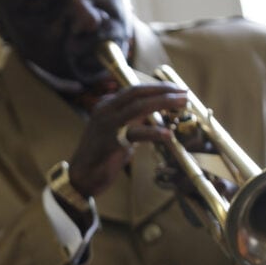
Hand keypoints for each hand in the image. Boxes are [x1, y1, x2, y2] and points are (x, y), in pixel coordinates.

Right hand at [68, 84, 188, 197]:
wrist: (82, 177)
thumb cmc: (101, 155)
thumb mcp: (117, 131)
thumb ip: (132, 121)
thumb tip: (155, 114)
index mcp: (106, 106)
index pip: (134, 90)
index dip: (157, 87)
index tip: (176, 90)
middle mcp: (105, 111)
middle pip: (138, 93)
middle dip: (163, 91)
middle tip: (183, 93)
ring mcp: (107, 126)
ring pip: (139, 107)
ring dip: (163, 103)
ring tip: (181, 104)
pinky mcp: (112, 143)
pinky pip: (137, 134)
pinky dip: (154, 133)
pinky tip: (168, 134)